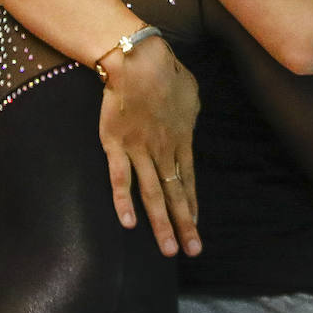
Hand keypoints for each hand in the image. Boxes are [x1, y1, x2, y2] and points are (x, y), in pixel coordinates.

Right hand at [98, 35, 201, 256]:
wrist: (138, 61)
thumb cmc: (167, 72)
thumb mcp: (192, 94)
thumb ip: (190, 115)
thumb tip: (190, 121)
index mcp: (182, 140)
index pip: (189, 181)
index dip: (192, 205)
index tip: (196, 227)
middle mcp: (164, 151)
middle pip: (175, 194)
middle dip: (184, 225)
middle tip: (192, 251)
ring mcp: (139, 150)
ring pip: (152, 194)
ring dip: (160, 224)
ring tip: (167, 250)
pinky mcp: (115, 145)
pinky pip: (120, 179)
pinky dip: (123, 202)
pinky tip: (127, 224)